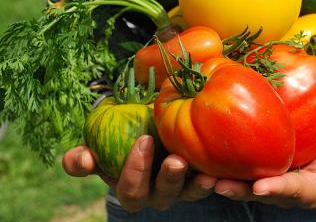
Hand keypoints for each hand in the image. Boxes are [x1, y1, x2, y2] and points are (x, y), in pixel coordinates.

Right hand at [62, 135, 216, 211]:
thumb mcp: (100, 146)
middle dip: (168, 180)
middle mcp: (156, 194)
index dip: (134, 170)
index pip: (130, 189)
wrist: (150, 132)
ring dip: (196, 185)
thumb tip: (82, 160)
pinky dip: (215, 178)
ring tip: (206, 174)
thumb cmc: (122, 139)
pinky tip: (221, 168)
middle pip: (161, 195)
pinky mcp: (201, 179)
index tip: (143, 140)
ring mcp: (181, 189)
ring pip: (188, 193)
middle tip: (175, 160)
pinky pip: (209, 183)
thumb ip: (84, 157)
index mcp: (131, 188)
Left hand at [214, 121, 315, 208]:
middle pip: (263, 192)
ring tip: (204, 176)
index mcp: (311, 187)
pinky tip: (206, 156)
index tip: (261, 187)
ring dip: (226, 181)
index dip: (278, 189)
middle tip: (218, 185)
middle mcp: (288, 188)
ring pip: (247, 183)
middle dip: (241, 191)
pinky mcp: (261, 163)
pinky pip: (243, 166)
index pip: (294, 190)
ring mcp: (273, 176)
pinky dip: (225, 164)